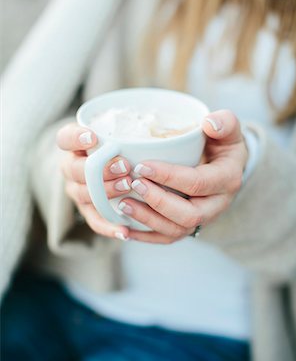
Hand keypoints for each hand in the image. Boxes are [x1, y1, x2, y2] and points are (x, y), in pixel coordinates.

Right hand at [56, 123, 131, 240]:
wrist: (103, 168)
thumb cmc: (115, 146)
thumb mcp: (116, 133)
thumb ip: (127, 129)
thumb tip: (166, 129)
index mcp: (74, 146)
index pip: (64, 139)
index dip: (75, 138)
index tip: (93, 137)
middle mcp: (71, 168)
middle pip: (75, 169)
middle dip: (100, 168)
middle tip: (124, 166)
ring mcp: (78, 190)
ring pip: (84, 194)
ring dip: (106, 191)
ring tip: (128, 188)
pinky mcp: (88, 211)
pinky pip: (95, 221)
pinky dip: (109, 227)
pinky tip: (125, 231)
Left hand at [119, 110, 247, 243]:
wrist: (225, 163)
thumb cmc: (221, 142)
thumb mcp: (228, 128)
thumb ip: (224, 122)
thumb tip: (209, 123)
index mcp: (227, 179)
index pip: (198, 183)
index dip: (169, 176)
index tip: (142, 166)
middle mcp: (218, 204)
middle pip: (189, 215)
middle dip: (158, 202)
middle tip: (133, 184)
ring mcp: (204, 218)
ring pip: (177, 230)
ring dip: (148, 220)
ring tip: (123, 204)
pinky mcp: (189, 226)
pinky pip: (168, 238)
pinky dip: (145, 236)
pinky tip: (123, 229)